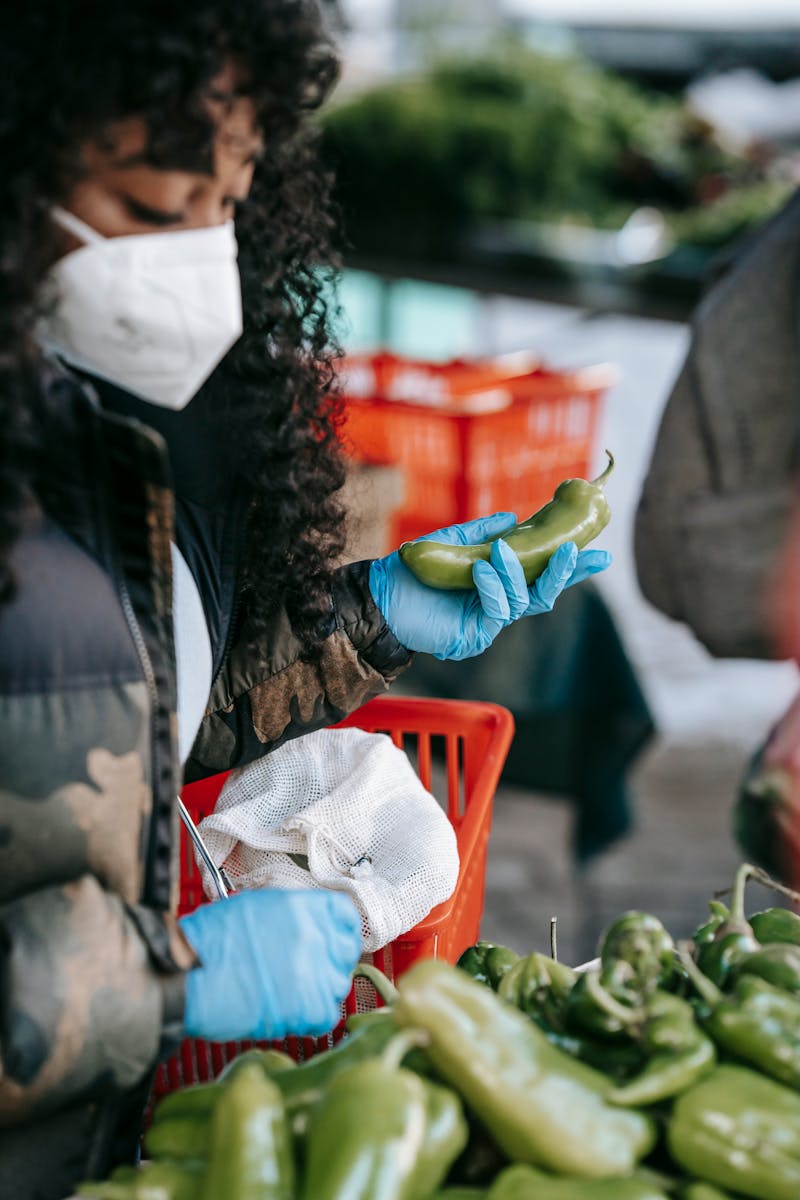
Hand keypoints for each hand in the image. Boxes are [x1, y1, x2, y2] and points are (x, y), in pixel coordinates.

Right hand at [180, 889, 361, 1040]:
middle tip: (307, 970)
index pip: (345, 915)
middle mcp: (315, 936)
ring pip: (338, 984)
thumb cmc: (211, 941)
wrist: (190, 976)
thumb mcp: (254, 906)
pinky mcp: (309, 1008)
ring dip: (319, 990)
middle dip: (330, 961)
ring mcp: (315, 972)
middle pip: (345, 951)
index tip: (331, 940)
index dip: (339, 930)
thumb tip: (305, 926)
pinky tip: (289, 1012)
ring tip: (290, 992)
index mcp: (302, 906)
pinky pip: (327, 1016)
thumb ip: (290, 914)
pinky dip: (312, 1018)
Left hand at [369, 512, 610, 660]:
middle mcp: (498, 603)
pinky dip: (494, 587)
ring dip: (516, 574)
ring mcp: (489, 621)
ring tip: (499, 552)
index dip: (569, 565)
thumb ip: (483, 532)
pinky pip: (498, 611)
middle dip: (566, 573)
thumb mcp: (452, 541)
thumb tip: (514, 519)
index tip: (598, 550)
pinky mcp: (477, 635)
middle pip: (544, 592)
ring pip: (524, 600)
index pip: (539, 573)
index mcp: (496, 581)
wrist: (381, 595)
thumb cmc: (412, 570)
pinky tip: (483, 570)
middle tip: (578, 552)